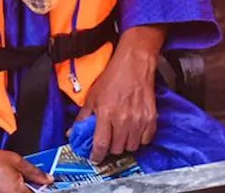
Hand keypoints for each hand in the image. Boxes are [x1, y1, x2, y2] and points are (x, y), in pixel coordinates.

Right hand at [0, 138, 51, 192]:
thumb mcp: (14, 160)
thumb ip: (33, 171)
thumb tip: (48, 178)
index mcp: (17, 192)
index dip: (43, 188)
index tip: (47, 184)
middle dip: (30, 188)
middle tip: (32, 180)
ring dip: (19, 189)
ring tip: (14, 180)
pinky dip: (8, 189)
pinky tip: (4, 182)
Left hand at [74, 25, 163, 162]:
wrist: (134, 66)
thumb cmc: (112, 78)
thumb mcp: (92, 96)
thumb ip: (84, 116)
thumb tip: (73, 132)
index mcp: (106, 113)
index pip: (101, 143)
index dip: (96, 155)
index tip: (94, 158)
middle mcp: (123, 119)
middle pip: (116, 148)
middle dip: (110, 148)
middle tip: (108, 140)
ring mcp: (139, 120)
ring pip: (131, 147)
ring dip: (124, 144)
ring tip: (120, 134)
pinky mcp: (151, 119)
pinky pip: (145, 140)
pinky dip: (139, 139)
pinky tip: (133, 130)